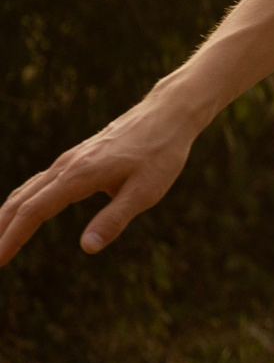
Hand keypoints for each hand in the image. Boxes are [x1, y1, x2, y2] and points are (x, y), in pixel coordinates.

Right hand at [0, 86, 207, 265]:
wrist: (168, 114)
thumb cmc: (161, 153)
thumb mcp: (146, 191)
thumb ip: (115, 219)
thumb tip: (86, 248)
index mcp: (79, 175)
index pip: (34, 211)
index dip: (13, 238)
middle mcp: (66, 166)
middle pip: (21, 201)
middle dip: (0, 230)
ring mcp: (69, 160)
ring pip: (26, 190)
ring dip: (5, 216)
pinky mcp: (76, 158)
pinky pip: (39, 183)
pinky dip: (22, 201)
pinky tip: (18, 213)